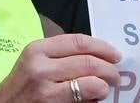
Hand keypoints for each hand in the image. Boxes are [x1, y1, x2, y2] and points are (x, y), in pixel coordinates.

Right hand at [0, 35, 121, 102]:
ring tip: (106, 88)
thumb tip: (97, 55)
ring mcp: (46, 91)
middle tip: (115, 74)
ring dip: (104, 86)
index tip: (115, 54)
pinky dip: (94, 100)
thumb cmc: (23, 83)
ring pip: (90, 84)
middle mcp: (41, 68)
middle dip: (109, 69)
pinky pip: (83, 101)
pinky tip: (94, 99)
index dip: (102, 47)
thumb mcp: (35, 60)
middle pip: (87, 62)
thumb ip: (60, 54)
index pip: (78, 42)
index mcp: (38, 49)